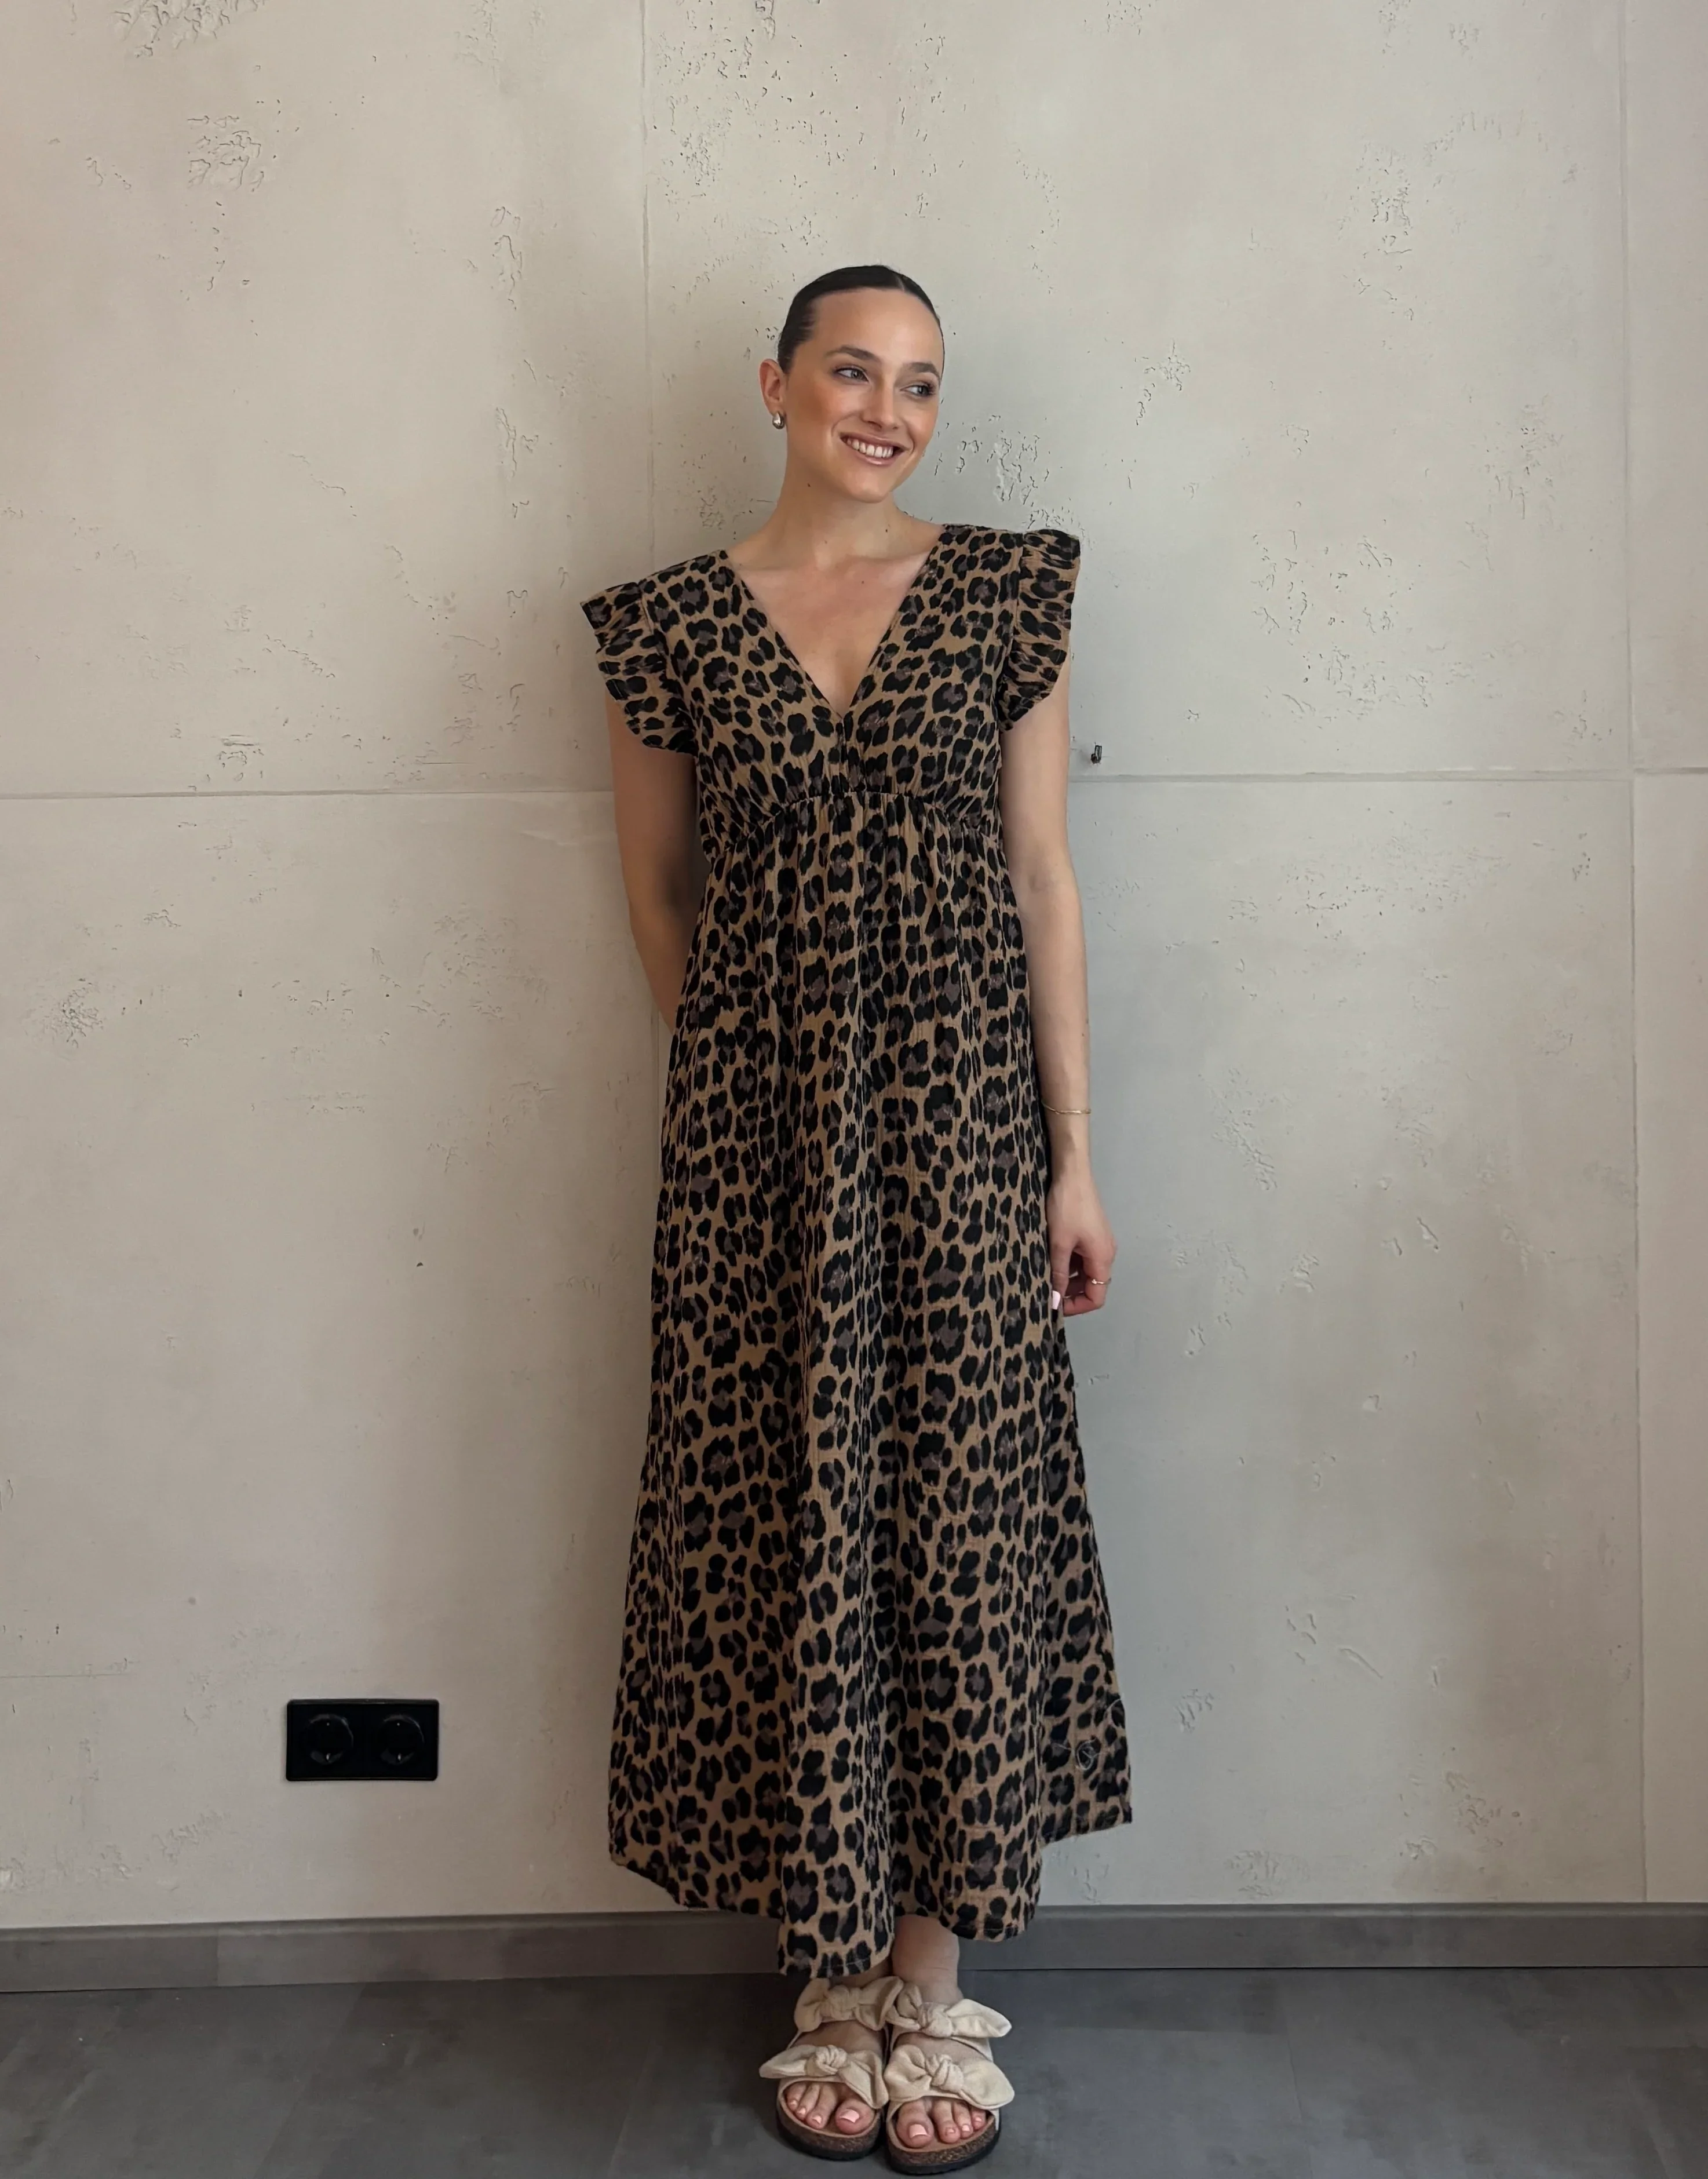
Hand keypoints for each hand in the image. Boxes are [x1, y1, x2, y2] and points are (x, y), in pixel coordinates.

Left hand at [1046, 1166, 1115, 1316]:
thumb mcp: (1058, 1244)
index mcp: (1103, 1259)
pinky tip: (1049, 1259)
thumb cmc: (1067, 1208)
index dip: (1076, 1307)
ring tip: (1044, 1276)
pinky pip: (1082, 1258)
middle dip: (1069, 1293)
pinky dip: (1068, 1264)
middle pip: (1092, 1286)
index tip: (1054, 1307)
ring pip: (1085, 1272)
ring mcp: (1099, 1243)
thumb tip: (1054, 1302)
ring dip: (1066, 1278)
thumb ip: (1057, 1274)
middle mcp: (1106, 1253)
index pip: (1097, 1297)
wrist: (1072, 1173)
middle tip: (1045, 1293)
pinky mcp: (1091, 1233)